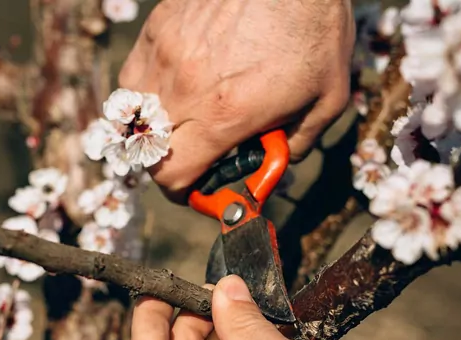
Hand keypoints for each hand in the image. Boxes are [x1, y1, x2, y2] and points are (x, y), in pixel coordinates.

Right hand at [118, 0, 354, 199]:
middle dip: (167, 162)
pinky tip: (173, 83)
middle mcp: (184, 89)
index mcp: (224, 115)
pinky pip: (133, 76)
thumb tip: (279, 159)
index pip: (171, 175)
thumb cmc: (315, 29)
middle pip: (146, 152)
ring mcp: (164, 56)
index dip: (181, 190)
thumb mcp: (328, 98)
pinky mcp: (158, 28)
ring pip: (133, 114)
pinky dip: (146, 91)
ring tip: (181, 117)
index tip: (195, 187)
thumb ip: (299, 141)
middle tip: (193, 154)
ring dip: (152, 127)